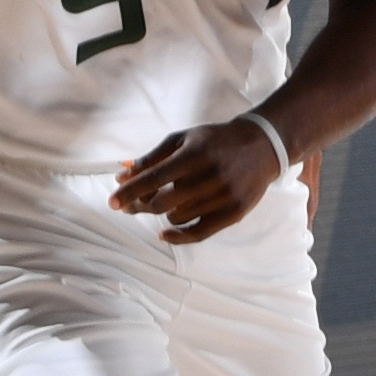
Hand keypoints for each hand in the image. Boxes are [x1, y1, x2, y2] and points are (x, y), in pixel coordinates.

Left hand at [111, 118, 289, 246]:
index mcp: (196, 154)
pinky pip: (198, 233)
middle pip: (161, 203)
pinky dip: (177, 236)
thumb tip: (122, 176)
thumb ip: (153, 157)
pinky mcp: (234, 213)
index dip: (130, 191)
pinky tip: (163, 234)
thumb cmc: (216, 141)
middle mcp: (211, 176)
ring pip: (176, 217)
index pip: (155, 178)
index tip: (111, 202)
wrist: (264, 146)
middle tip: (130, 206)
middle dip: (139, 205)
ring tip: (166, 202)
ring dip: (164, 213)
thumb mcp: (184, 139)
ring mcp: (224, 196)